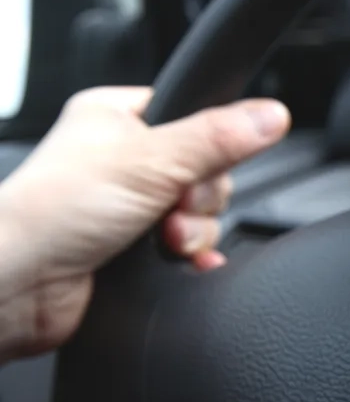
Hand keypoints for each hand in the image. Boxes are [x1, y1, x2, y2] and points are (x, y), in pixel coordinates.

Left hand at [0, 87, 290, 359]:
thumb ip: (218, 138)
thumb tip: (271, 115)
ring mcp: (124, 205)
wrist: (14, 287)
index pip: (192, 114)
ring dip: (192, 232)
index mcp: (114, 117)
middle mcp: (119, 159)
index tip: (199, 162)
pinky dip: (191, 257)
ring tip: (163, 241)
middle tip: (171, 207)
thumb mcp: (151, 161)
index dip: (209, 142)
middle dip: (198, 198)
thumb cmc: (50, 213)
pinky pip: (186, 247)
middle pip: (205, 169)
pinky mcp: (128, 248)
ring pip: (199, 212)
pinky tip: (183, 263)